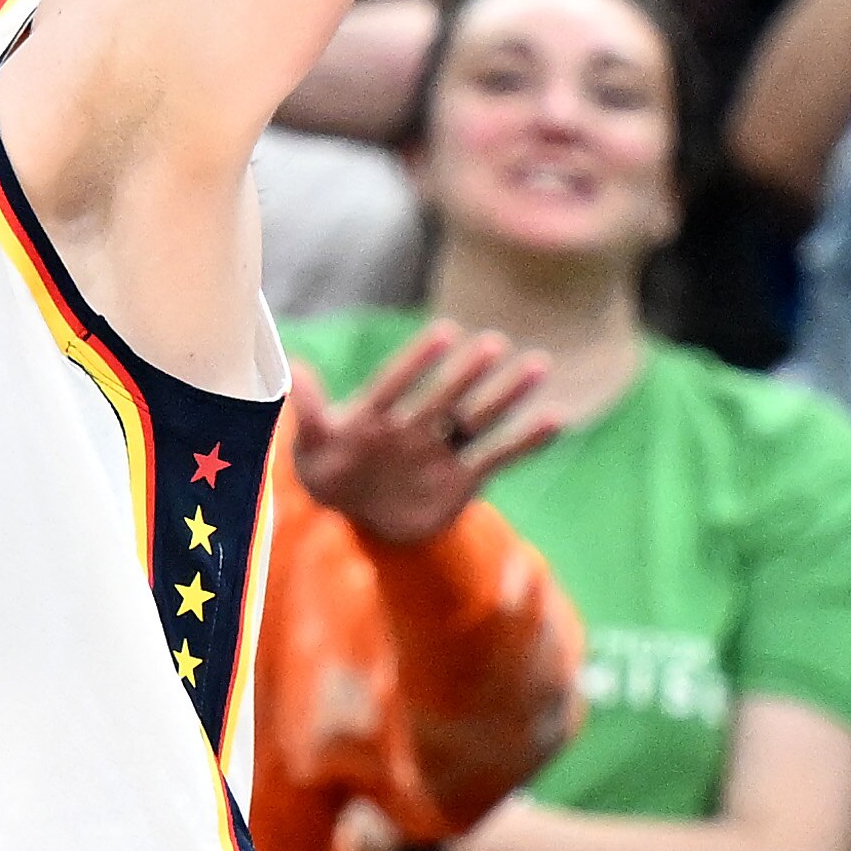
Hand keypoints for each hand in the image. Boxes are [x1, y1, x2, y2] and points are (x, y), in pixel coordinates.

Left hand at [287, 325, 563, 546]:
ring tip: (538, 365)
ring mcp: (440, 450)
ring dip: (507, 395)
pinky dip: (525, 441)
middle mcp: (413, 426)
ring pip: (477, 418)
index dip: (419, 360)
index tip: (446, 333)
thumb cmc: (330, 473)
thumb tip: (295, 366)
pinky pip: (497, 456)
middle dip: (468, 373)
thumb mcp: (311, 449)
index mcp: (373, 415)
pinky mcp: (463, 479)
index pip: (397, 383)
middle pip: (444, 396)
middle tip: (495, 344)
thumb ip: (310, 413)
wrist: (361, 517)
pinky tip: (556, 419)